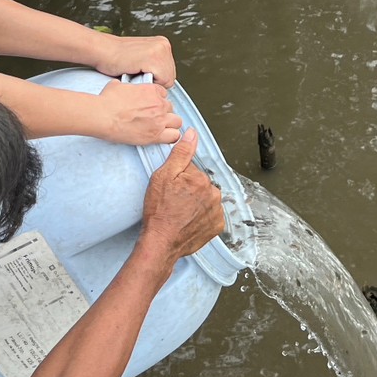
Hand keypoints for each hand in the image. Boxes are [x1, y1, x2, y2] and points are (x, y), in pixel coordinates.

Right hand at [93, 34, 176, 87]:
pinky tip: (136, 73)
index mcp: (162, 44)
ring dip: (151, 82)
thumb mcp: (142, 57)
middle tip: (138, 73)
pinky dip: (148, 83)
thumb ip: (154, 64)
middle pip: (170, 76)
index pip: (170, 71)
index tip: (143, 74)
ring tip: (136, 73)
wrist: (102, 51)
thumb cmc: (116, 57)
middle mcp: (164, 45)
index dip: (157, 78)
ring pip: (166, 80)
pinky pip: (160, 81)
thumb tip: (162, 79)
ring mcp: (160, 51)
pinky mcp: (153, 59)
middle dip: (155, 80)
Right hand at [95, 79, 181, 145]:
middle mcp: (158, 104)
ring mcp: (159, 120)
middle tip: (155, 117)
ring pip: (176, 122)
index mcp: (151, 90)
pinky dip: (171, 137)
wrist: (103, 115)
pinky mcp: (155, 135)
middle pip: (171, 108)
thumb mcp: (117, 85)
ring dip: (170, 124)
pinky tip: (164, 137)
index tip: (153, 105)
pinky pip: (174, 136)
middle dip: (164, 112)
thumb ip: (126, 86)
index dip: (158, 100)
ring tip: (161, 127)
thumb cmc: (107, 102)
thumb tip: (122, 87)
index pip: (164, 94)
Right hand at [138, 130, 224, 264]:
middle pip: (200, 185)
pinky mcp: (216, 227)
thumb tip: (192, 134)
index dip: (178, 178)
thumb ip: (181, 153)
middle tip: (174, 202)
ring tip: (180, 212)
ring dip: (196, 203)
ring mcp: (217, 212)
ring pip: (206, 200)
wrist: (161, 242)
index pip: (191, 170)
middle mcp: (214, 194)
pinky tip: (188, 220)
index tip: (171, 189)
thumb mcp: (163, 176)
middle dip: (189, 190)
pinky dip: (201, 217)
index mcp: (202, 179)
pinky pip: (210, 215)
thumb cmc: (159, 211)